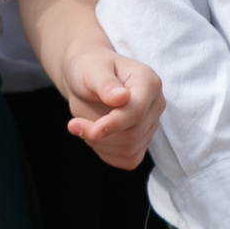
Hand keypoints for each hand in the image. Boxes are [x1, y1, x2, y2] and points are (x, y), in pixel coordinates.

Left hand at [57, 44, 163, 169]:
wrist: (87, 77)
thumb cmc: (89, 69)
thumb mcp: (91, 70)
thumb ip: (105, 84)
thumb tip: (121, 97)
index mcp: (148, 82)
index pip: (135, 113)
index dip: (111, 125)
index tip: (87, 129)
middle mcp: (155, 104)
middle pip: (132, 135)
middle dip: (99, 136)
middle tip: (74, 125)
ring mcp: (152, 123)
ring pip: (130, 150)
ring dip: (100, 144)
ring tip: (82, 126)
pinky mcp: (143, 140)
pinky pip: (129, 159)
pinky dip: (107, 154)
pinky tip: (94, 137)